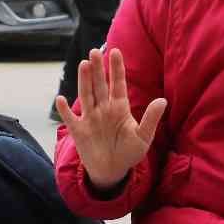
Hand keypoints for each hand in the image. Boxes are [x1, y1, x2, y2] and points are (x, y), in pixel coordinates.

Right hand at [55, 48, 167, 192]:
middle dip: (97, 69)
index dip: (116, 68)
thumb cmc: (129, 152)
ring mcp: (90, 118)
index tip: (115, 51)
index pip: (117, 84)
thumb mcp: (143, 137)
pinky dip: (64, 110)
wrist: (113, 171)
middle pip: (99, 85)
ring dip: (84, 81)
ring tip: (84, 64)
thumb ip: (151, 118)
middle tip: (95, 52)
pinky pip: (70, 119)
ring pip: (86, 95)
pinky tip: (61, 99)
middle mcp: (103, 109)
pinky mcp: (79, 131)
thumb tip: (163, 100)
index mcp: (119, 107)